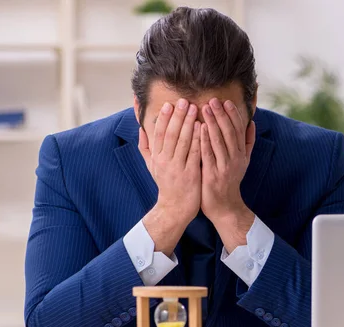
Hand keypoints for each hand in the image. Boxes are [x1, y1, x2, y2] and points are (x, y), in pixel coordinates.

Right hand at [138, 99, 200, 253]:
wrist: (174, 209)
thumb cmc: (166, 185)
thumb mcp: (152, 166)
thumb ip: (145, 147)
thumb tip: (140, 129)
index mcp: (157, 157)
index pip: (158, 133)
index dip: (164, 118)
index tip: (169, 104)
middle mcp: (165, 161)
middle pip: (170, 134)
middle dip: (178, 117)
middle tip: (184, 101)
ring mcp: (178, 168)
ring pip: (183, 142)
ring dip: (189, 124)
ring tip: (196, 109)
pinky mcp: (190, 174)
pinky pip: (195, 154)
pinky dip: (199, 140)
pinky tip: (204, 128)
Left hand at [200, 98, 255, 251]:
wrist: (225, 207)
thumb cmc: (230, 182)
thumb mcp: (243, 162)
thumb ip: (248, 143)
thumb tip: (252, 123)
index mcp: (242, 154)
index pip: (239, 130)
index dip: (233, 115)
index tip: (226, 101)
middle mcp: (236, 159)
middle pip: (230, 132)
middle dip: (221, 115)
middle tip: (213, 100)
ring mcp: (225, 167)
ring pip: (220, 141)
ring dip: (212, 123)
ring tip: (204, 108)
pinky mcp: (213, 174)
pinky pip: (209, 154)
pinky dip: (204, 140)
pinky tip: (199, 129)